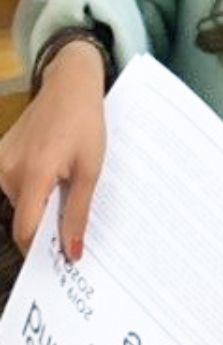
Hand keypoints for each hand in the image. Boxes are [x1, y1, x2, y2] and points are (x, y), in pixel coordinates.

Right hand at [0, 40, 106, 259]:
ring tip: (68, 191)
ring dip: (41, 206)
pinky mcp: (0, 155)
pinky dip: (34, 190)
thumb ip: (78, 212)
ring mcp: (0, 161)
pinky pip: (15, 185)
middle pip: (23, 217)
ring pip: (20, 203)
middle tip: (73, 229)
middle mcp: (7, 170)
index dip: (40, 250)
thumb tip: (72, 251)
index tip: (60, 259)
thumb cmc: (84, 123)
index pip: (25, 229)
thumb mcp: (91, 170)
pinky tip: (55, 177)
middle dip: (46, 227)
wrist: (69, 85)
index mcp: (32, 174)